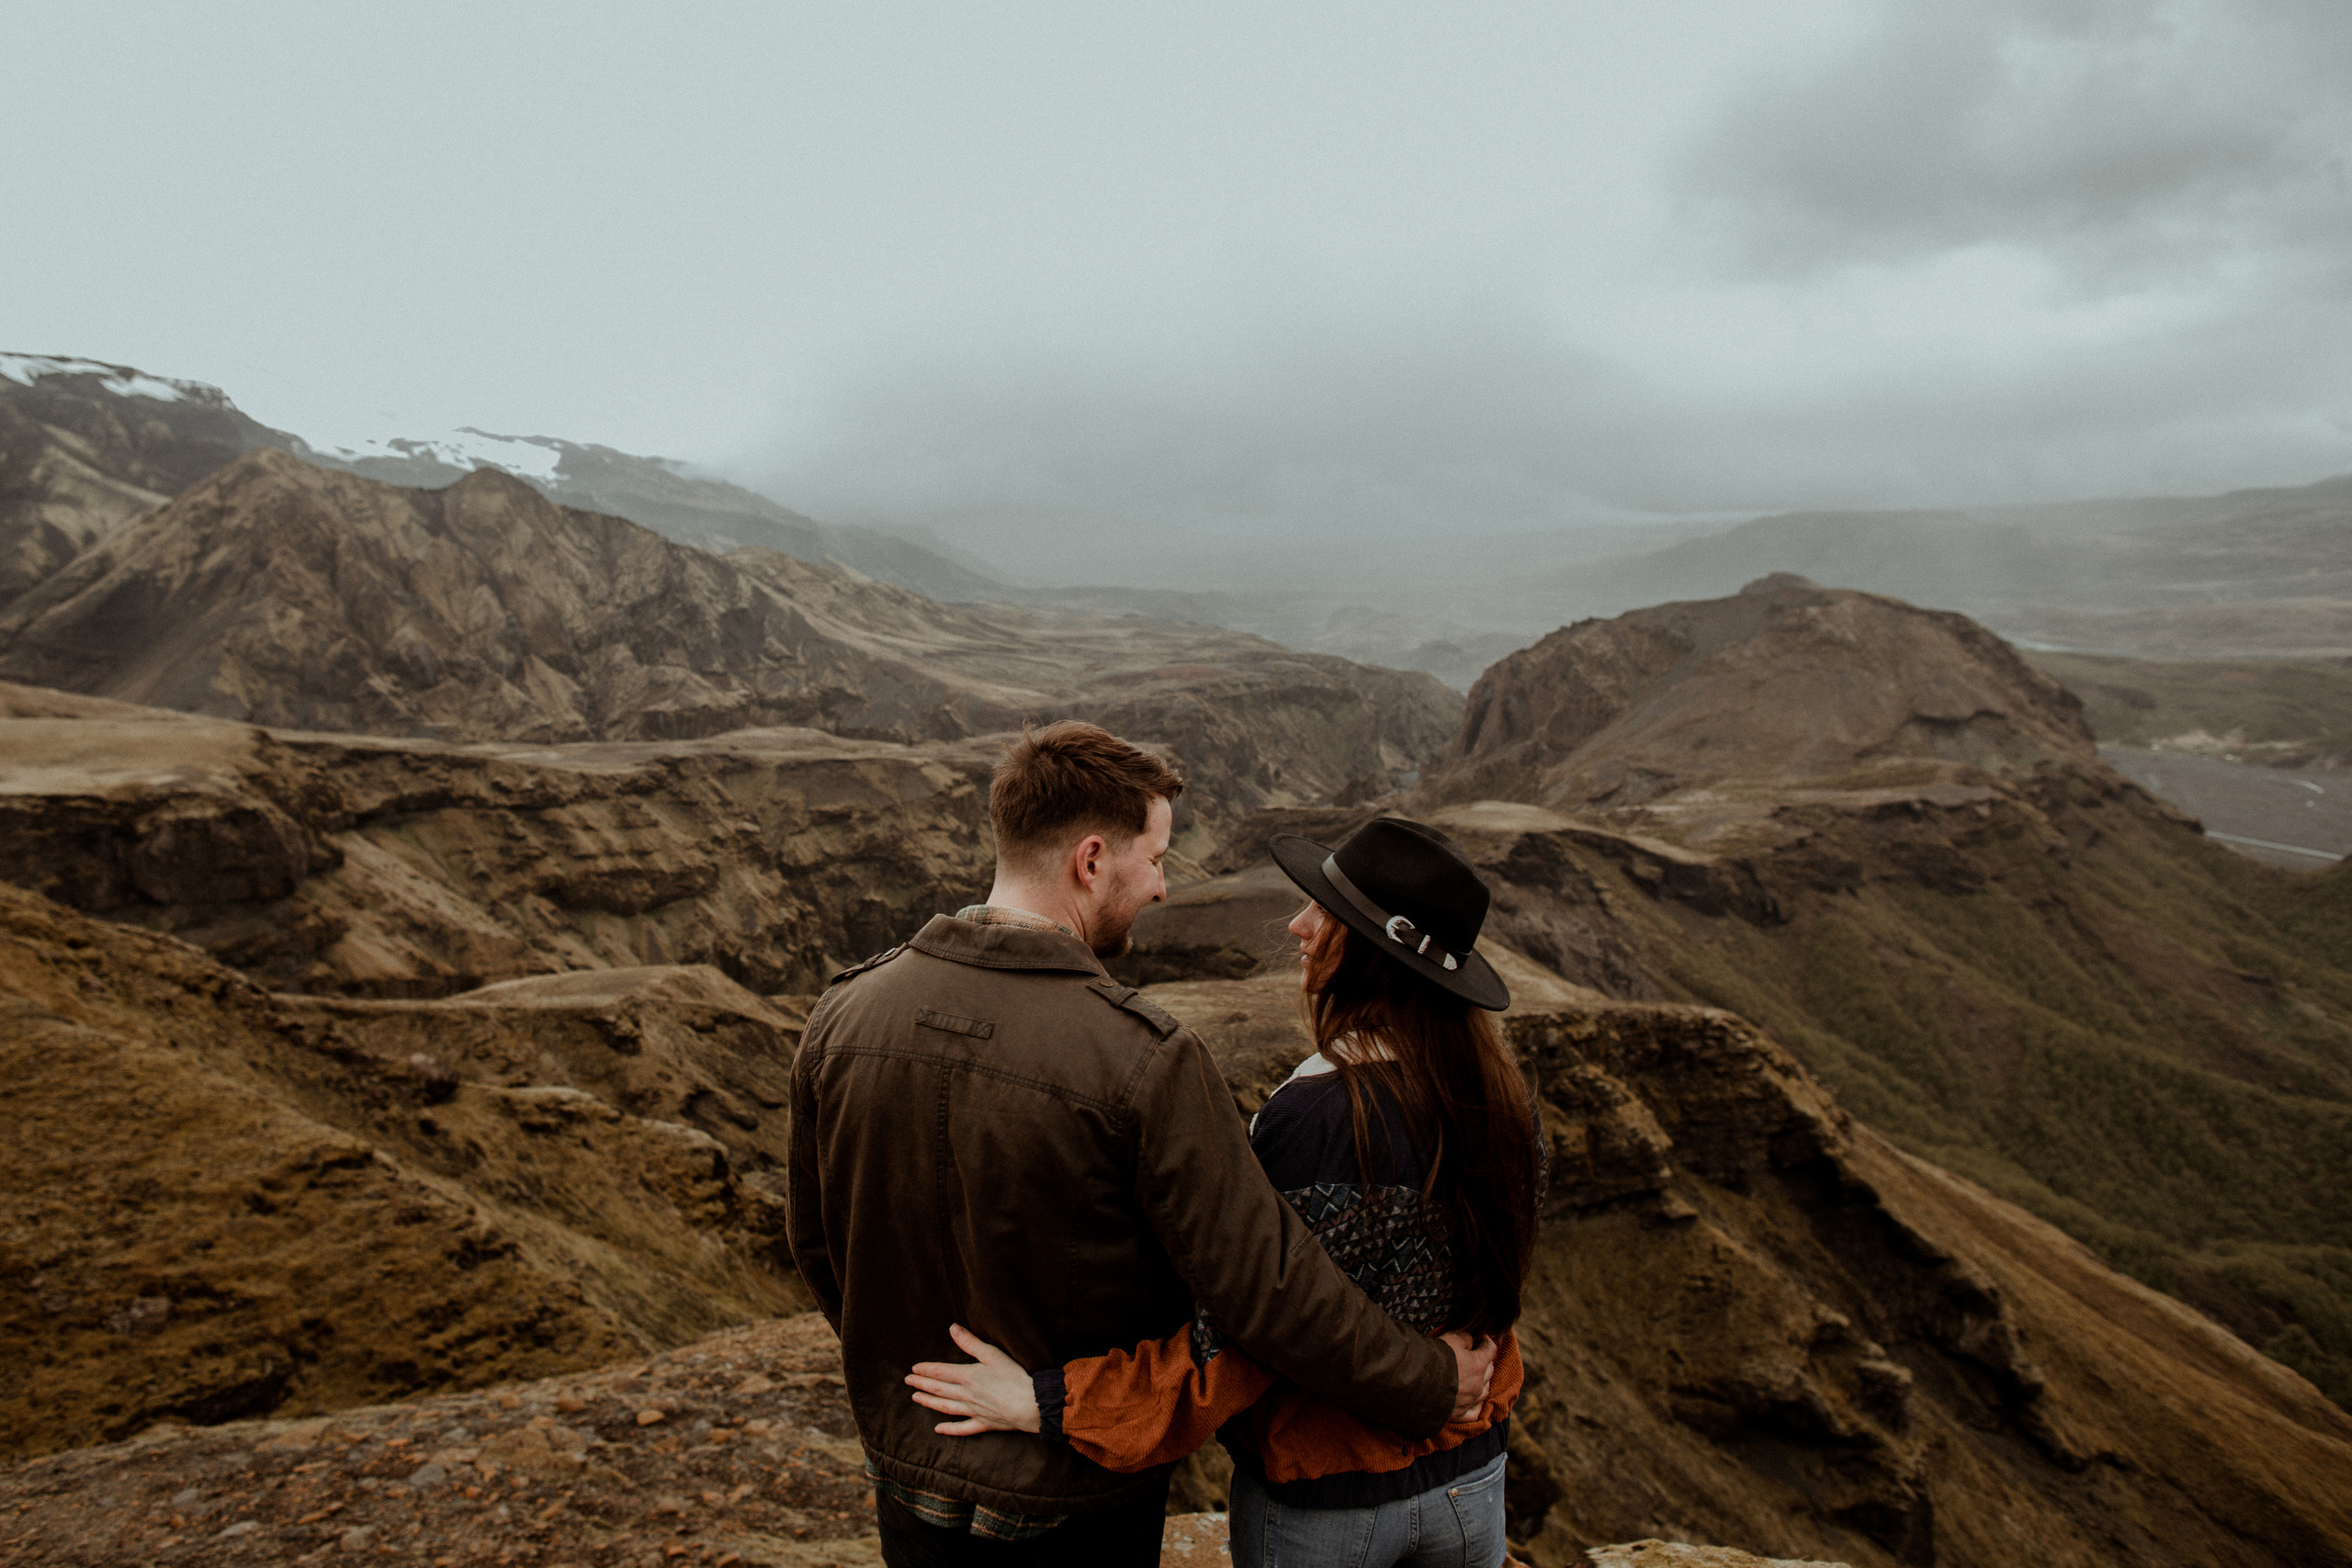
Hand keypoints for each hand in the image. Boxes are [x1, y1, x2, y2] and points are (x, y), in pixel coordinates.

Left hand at [906, 1324, 1041, 1435]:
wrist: (1029, 1405)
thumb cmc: (1013, 1377)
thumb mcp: (992, 1354)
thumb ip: (970, 1342)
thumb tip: (952, 1328)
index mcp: (968, 1376)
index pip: (941, 1372)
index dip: (926, 1370)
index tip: (913, 1369)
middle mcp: (966, 1395)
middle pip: (939, 1389)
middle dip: (922, 1384)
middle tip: (907, 1382)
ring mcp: (973, 1411)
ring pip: (945, 1407)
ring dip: (929, 1402)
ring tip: (916, 1398)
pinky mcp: (983, 1424)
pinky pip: (962, 1428)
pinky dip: (949, 1429)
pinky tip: (938, 1429)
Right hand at [1443, 1330, 1495, 1421]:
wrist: (1416, 1383)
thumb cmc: (1434, 1358)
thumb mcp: (1451, 1338)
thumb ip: (1465, 1337)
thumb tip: (1471, 1340)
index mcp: (1478, 1365)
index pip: (1490, 1349)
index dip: (1486, 1341)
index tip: (1480, 1337)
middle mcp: (1478, 1385)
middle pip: (1489, 1371)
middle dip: (1485, 1361)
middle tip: (1477, 1354)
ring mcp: (1469, 1402)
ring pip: (1484, 1392)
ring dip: (1483, 1382)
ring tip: (1476, 1377)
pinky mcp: (1458, 1415)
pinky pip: (1474, 1412)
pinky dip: (1476, 1406)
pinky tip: (1474, 1402)